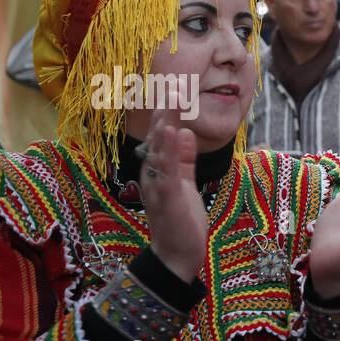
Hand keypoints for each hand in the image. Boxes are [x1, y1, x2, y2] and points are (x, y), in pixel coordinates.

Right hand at [142, 103, 207, 283]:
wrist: (176, 255)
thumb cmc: (181, 221)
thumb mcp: (184, 184)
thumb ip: (184, 160)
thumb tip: (186, 133)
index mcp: (157, 171)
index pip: (162, 138)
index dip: (167, 113)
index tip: (174, 88)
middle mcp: (153, 174)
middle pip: (158, 139)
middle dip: (165, 112)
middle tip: (173, 84)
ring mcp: (158, 185)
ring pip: (160, 151)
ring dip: (166, 125)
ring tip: (172, 102)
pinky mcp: (168, 198)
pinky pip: (169, 172)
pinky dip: (172, 153)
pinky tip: (177, 135)